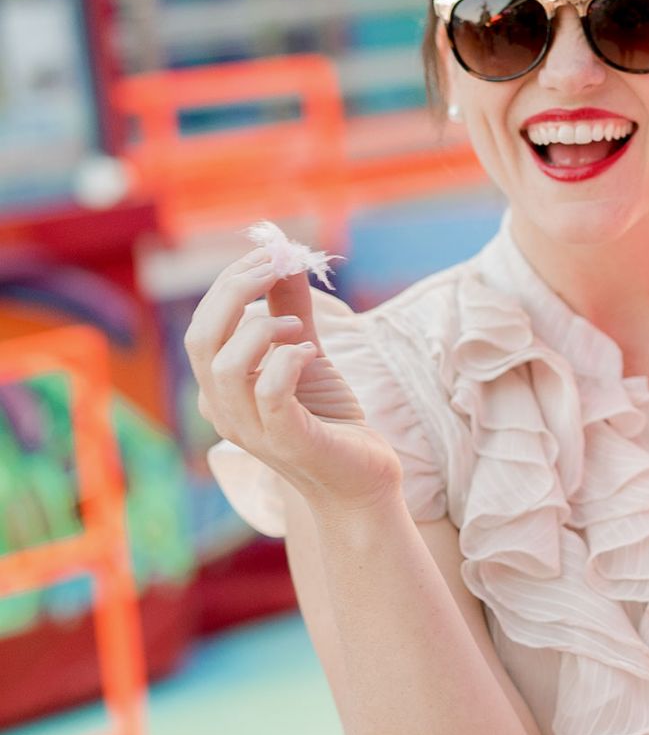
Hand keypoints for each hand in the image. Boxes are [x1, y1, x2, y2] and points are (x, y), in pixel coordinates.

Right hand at [185, 246, 404, 514]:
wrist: (360, 482)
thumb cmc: (329, 419)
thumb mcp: (305, 351)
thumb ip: (291, 307)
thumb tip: (285, 255)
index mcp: (220, 387)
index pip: (202, 324)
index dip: (230, 282)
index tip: (269, 252)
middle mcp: (223, 409)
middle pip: (201, 338)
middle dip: (236, 290)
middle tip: (277, 265)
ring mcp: (251, 429)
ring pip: (226, 365)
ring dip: (265, 329)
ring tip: (299, 329)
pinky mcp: (287, 441)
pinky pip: (269, 392)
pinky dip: (289, 360)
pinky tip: (311, 353)